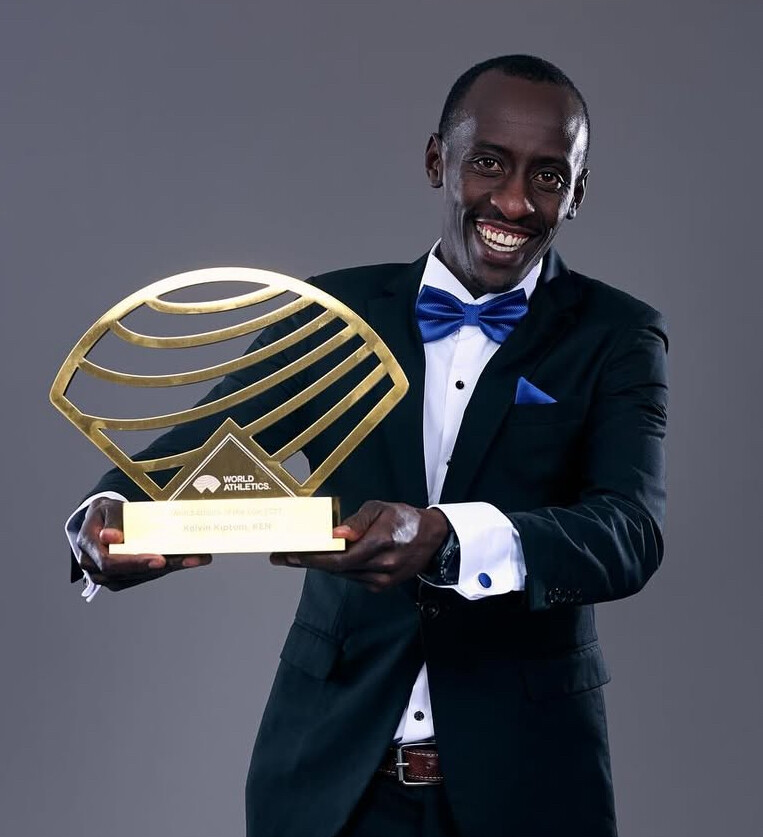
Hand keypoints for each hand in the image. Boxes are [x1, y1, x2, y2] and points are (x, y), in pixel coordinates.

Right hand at [76, 497, 212, 590]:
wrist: (102, 520)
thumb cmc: (105, 513)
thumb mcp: (107, 508)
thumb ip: (112, 521)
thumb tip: (110, 538)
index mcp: (88, 547)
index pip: (110, 562)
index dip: (136, 562)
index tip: (160, 559)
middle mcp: (95, 567)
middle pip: (131, 572)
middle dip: (164, 566)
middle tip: (191, 559)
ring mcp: (110, 575)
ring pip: (143, 575)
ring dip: (172, 567)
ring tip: (196, 558)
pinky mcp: (125, 578)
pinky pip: (148, 575)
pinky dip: (169, 567)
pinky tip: (188, 560)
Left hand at [269, 501, 448, 592]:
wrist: (432, 539)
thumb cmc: (404, 519)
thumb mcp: (380, 508)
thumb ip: (357, 522)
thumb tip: (336, 533)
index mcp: (380, 543)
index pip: (338, 557)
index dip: (310, 558)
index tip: (288, 554)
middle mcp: (381, 566)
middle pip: (335, 568)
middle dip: (306, 562)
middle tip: (281, 556)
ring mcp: (382, 580)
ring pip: (342, 574)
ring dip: (319, 565)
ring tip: (296, 555)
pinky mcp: (382, 587)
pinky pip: (352, 577)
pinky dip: (337, 568)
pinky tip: (325, 559)